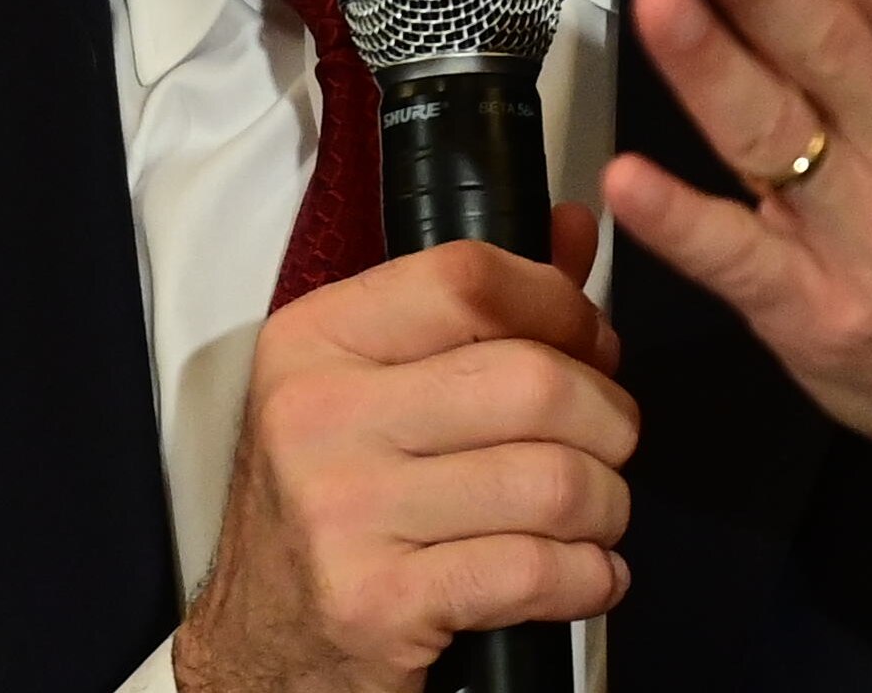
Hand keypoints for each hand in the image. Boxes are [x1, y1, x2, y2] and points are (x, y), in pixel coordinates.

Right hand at [173, 216, 636, 692]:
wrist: (260, 644)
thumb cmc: (335, 504)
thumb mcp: (375, 388)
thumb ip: (478, 306)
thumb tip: (574, 228)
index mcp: (316, 339)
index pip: (469, 278)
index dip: (561, 306)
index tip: (591, 343)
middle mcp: (318, 415)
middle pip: (531, 382)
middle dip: (609, 417)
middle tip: (610, 441)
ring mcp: (343, 513)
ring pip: (552, 482)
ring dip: (607, 505)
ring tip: (596, 514)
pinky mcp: (377, 603)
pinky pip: (536, 572)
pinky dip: (591, 576)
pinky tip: (586, 574)